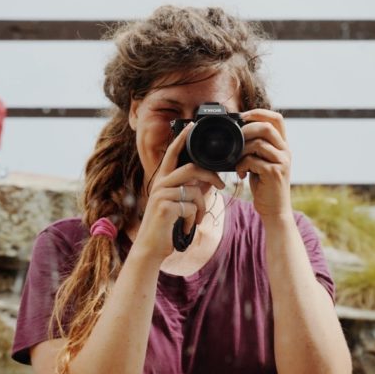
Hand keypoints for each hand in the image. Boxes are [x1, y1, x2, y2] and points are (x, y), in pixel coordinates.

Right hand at [134, 123, 225, 259]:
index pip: (171, 153)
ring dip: (202, 208)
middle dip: (210, 176)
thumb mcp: (180, 204)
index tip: (191, 125)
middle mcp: (160, 184)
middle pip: (191, 169)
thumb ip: (190, 189)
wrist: (152, 248)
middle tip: (222, 186)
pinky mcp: (164, 208)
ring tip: (199, 219)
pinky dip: (195, 219)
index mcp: (163, 180)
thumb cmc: (168, 225)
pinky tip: (188, 227)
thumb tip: (209, 180)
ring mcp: (161, 195)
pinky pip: (191, 207)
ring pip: (194, 191)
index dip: (181, 139)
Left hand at [236, 109, 292, 220]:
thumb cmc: (266, 186)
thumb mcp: (264, 163)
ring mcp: (282, 162)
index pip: (277, 119)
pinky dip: (241, 165)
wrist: (275, 210)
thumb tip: (240, 133)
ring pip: (258, 143)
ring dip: (242, 150)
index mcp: (283, 146)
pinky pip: (253, 160)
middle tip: (236, 139)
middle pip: (267, 127)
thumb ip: (258, 148)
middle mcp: (286, 151)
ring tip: (237, 161)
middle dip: (247, 130)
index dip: (259, 113)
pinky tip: (240, 173)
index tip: (243, 117)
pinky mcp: (274, 173)